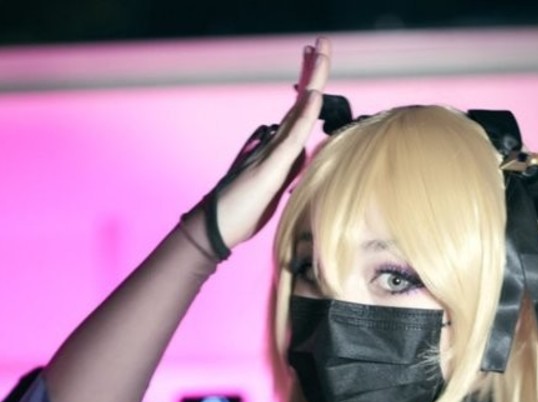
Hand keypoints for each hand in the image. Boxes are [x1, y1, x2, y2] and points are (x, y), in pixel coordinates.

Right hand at [207, 37, 330, 251]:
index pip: (302, 111)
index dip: (311, 84)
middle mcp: (277, 143)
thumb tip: (298, 151)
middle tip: (321, 40)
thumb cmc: (242, 209)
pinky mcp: (271, 169)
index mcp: (282, 148)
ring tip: (320, 50)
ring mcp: (274, 153)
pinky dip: (304, 116)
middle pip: (302, 102)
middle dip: (313, 70)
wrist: (216, 226)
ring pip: (300, 112)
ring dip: (313, 80)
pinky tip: (313, 95)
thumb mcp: (273, 188)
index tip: (316, 56)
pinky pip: (292, 138)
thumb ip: (285, 166)